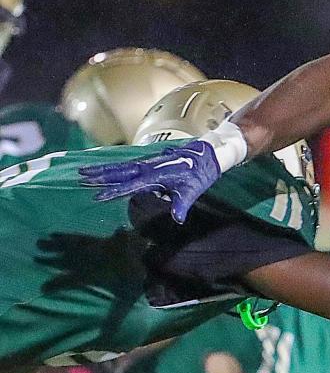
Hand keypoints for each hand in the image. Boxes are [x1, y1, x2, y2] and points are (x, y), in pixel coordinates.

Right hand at [78, 139, 221, 223]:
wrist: (206, 153)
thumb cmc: (199, 174)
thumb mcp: (192, 191)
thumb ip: (182, 205)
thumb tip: (177, 219)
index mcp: (155, 175)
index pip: (130, 185)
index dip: (114, 191)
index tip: (98, 196)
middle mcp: (148, 167)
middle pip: (119, 172)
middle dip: (99, 175)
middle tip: (80, 177)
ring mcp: (147, 163)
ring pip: (120, 166)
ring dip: (102, 169)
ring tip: (84, 171)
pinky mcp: (149, 162)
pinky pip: (127, 164)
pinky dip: (113, 167)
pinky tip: (104, 170)